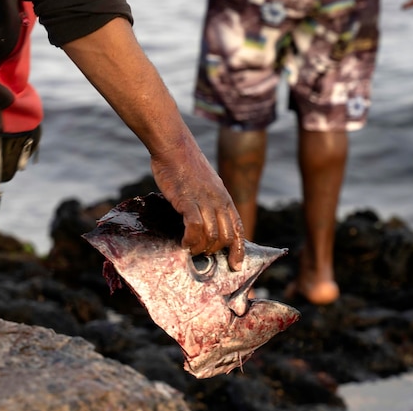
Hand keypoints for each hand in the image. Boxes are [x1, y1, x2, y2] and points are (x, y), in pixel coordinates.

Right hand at [150, 139, 244, 270]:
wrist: (175, 146)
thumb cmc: (186, 166)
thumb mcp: (206, 184)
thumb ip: (210, 202)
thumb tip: (206, 221)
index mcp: (225, 198)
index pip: (237, 229)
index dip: (238, 250)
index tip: (235, 265)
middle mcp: (219, 201)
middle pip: (225, 237)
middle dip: (214, 251)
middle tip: (200, 253)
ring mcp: (204, 201)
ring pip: (211, 235)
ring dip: (201, 248)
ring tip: (189, 249)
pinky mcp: (187, 200)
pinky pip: (195, 226)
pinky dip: (191, 239)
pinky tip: (184, 243)